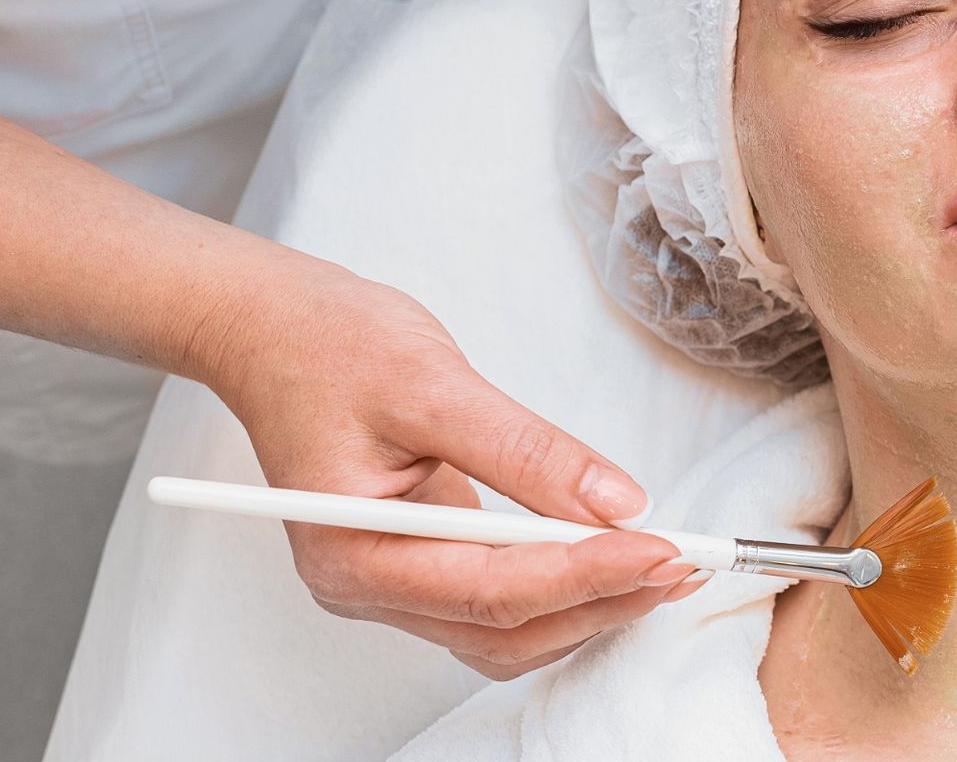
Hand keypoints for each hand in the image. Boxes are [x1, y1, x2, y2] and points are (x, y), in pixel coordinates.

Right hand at [194, 263, 708, 679]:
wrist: (270, 327)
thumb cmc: (326, 344)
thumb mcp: (434, 383)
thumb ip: (528, 450)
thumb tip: (617, 503)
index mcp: (353, 554)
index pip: (492, 591)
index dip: (585, 575)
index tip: (662, 549)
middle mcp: (369, 585)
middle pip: (506, 628)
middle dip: (603, 599)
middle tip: (687, 560)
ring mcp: (395, 578)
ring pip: (508, 629)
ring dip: (591, 602)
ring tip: (666, 564)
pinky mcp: (421, 557)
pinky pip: (500, 597)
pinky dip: (562, 584)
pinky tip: (614, 554)